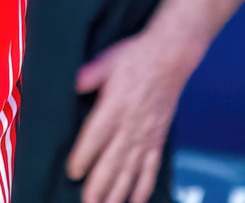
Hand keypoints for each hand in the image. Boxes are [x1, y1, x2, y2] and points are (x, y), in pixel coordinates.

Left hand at [66, 30, 192, 202]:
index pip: (96, 137)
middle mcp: (131, 126)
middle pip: (113, 161)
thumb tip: (73, 83)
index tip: (73, 173)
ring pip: (130, 171)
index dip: (84, 157)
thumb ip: (89, 75)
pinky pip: (150, 169)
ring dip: (118, 192)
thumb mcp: (108, 61)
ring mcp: (145, 136)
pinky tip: (135, 202)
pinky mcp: (157, 140)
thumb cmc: (137, 57)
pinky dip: (143, 187)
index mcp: (115, 107)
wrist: (171, 57)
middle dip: (99, 186)